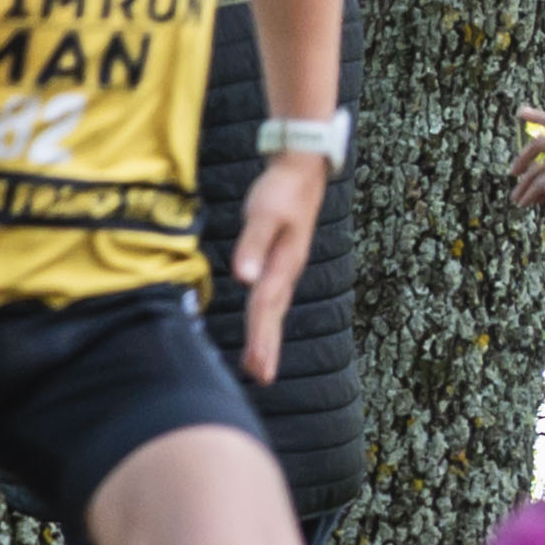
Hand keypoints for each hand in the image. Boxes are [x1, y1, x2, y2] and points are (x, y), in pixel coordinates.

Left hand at [228, 150, 330, 383]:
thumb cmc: (281, 188)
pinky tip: (261, 325)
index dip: (261, 339)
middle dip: (267, 347)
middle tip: (259, 378)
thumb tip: (244, 279)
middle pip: (273, 314)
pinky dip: (265, 316)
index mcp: (284, 264)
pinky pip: (271, 295)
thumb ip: (253, 245)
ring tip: (260, 366)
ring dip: (267, 337)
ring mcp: (286, 264)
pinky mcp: (280, 258)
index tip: (257, 368)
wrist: (301, 166)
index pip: (267, 308)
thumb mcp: (264, 213)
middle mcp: (288, 269)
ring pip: (274, 307)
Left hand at [511, 109, 544, 248]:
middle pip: (539, 143)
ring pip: (534, 171)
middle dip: (522, 157)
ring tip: (517, 199)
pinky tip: (524, 205)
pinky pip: (534, 186)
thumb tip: (536, 171)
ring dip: (524, 187)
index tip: (522, 112)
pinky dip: (527, 197)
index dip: (539, 116)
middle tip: (513, 171)